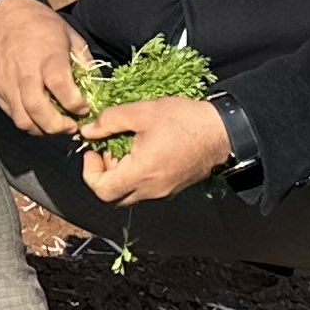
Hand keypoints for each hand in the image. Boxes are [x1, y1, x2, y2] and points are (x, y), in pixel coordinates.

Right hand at [0, 0, 94, 138]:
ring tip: (54, 125)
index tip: (84, 108)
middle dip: (59, 126)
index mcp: (47, 56)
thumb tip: (93, 85)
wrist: (1, 17)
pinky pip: (11, 114)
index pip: (61, 88)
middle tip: (71, 126)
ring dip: (42, 129)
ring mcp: (8, 83)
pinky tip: (38, 116)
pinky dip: (27, 121)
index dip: (76, 105)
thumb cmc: (38, 24)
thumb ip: (82, 61)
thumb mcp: (68, 34)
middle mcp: (25, 73)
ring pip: (23, 120)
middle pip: (39, 111)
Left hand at [78, 95, 231, 208]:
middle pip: (113, 197)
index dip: (89, 171)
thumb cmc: (184, 120)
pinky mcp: (173, 188)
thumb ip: (109, 121)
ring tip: (126, 146)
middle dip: (103, 174)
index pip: (102, 190)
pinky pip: (145, 189)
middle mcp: (151, 190)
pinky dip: (136, 175)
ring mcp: (163, 192)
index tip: (93, 151)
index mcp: (141, 174)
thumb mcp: (142, 112)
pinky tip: (142, 151)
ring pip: (129, 193)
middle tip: (107, 150)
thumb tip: (88, 131)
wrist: (222, 131)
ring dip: (120, 174)